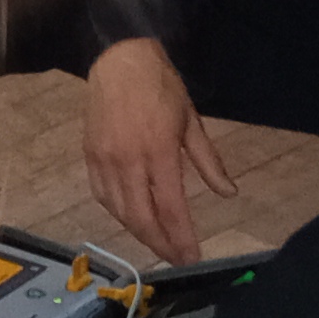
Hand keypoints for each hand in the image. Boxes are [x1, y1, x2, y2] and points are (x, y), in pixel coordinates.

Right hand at [82, 37, 230, 269]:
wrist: (120, 59)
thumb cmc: (162, 87)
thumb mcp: (192, 121)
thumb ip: (209, 162)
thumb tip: (229, 193)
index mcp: (158, 151)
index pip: (170, 207)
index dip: (181, 237)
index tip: (192, 257)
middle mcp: (128, 160)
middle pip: (141, 217)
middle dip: (160, 244)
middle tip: (176, 258)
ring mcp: (104, 159)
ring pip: (119, 211)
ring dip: (139, 233)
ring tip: (158, 243)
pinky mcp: (89, 156)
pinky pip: (101, 196)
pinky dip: (117, 213)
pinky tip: (131, 219)